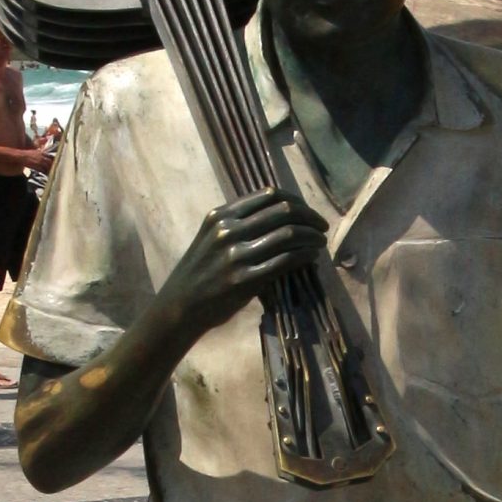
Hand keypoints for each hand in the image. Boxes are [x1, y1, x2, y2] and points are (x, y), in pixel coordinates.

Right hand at [159, 189, 329, 336]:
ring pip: (288, 234)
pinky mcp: (245, 280)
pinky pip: (285, 261)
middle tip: (321, 227)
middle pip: (283, 211)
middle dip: (309, 217)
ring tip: (320, 242)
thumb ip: (239, 224)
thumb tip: (280, 218)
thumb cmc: (200, 273)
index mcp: (221, 215)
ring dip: (311, 237)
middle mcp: (228, 230)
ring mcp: (237, 255)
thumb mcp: (212, 238)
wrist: (180, 306)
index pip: (268, 196)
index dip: (295, 201)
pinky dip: (304, 255)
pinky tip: (311, 257)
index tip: (307, 212)